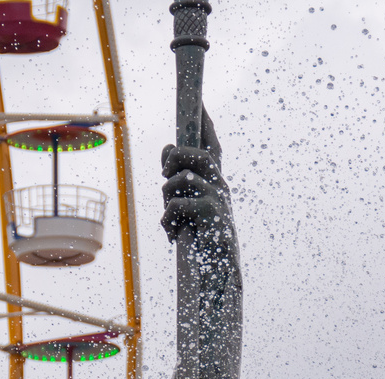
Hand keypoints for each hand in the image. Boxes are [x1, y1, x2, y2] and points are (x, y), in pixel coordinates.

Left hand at [161, 108, 232, 241]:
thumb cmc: (202, 240)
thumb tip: (169, 152)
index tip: (200, 101)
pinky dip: (167, 219)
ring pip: (181, 178)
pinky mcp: (211, 213)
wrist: (219, 270)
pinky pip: (177, 204)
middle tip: (164, 176)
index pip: (212, 146)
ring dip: (167, 197)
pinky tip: (171, 234)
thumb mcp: (188, 207)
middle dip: (173, 160)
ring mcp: (217, 197)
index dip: (206, 124)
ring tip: (170, 217)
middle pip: (194, 153)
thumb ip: (179, 182)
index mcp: (215, 181)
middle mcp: (220, 185)